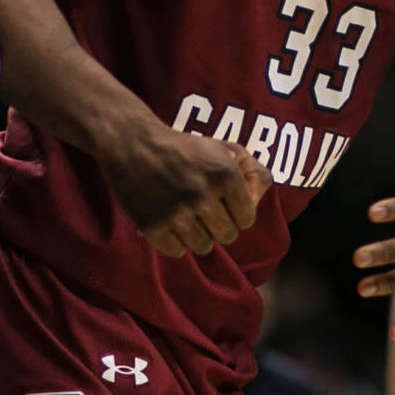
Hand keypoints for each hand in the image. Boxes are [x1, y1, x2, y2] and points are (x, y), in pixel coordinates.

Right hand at [99, 119, 267, 255]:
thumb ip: (252, 171)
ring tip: (185, 216)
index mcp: (226, 174)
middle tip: (203, 210)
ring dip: (197, 235)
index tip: (222, 203)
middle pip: (227, 236)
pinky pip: (176, 251)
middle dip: (219, 225)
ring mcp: (177, 212)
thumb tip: (260, 197)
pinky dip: (174, 241)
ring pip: (203, 246)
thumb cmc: (184, 148)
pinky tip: (169, 222)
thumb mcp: (223, 148)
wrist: (133, 143)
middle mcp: (203, 194)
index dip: (236, 213)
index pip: (247, 218)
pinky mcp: (153, 225)